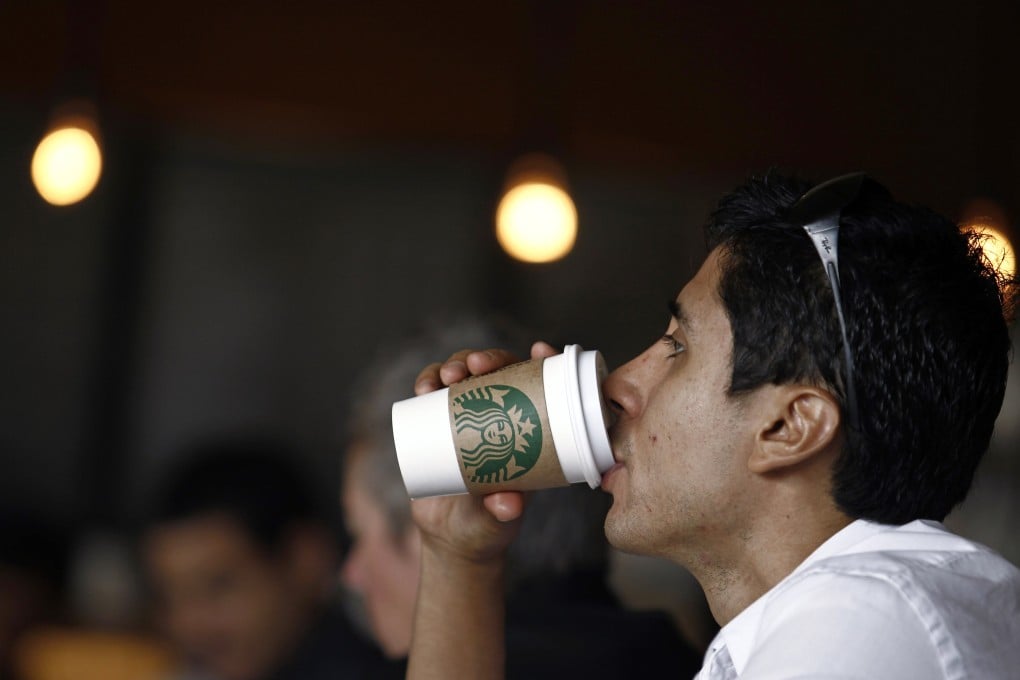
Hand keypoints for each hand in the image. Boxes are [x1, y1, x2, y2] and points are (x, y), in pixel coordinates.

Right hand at [410, 342, 557, 563]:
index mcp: (526, 431)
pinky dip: (427, 382)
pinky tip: (424, 386)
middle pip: (497, 372)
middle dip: (488, 358)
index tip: (540, 350)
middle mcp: (497, 416)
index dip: (541, 363)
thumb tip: (508, 505)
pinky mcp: (436, 423)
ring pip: (463, 376)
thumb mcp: (498, 521)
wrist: (451, 538)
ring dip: (455, 365)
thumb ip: (502, 512)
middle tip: (475, 367)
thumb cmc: (488, 527)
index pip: (539, 387)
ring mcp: (465, 417)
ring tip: (446, 377)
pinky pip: (432, 393)